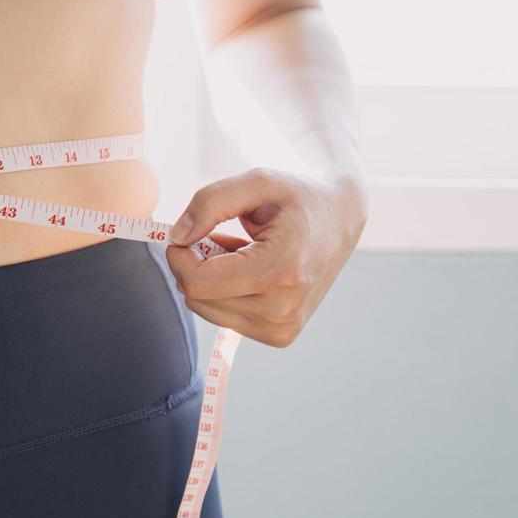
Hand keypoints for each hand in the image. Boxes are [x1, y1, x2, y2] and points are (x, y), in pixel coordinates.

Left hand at [164, 166, 367, 347]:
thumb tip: (176, 237)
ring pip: (207, 309)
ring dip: (212, 278)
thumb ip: (210, 202)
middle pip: (198, 297)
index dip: (179, 255)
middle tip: (220, 236)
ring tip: (242, 252)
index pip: (198, 282)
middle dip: (196, 264)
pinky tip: (251, 270)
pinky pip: (225, 317)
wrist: (342, 220)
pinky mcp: (280, 336)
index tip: (186, 231)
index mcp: (279, 271)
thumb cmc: (298, 198)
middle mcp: (283, 309)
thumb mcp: (257, 181)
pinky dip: (227, 292)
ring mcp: (283, 328)